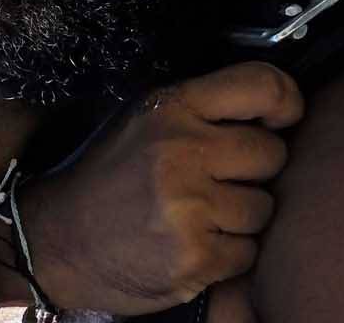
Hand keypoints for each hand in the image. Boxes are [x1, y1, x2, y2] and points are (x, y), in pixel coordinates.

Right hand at [20, 61, 301, 314]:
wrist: (57, 241)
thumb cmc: (110, 175)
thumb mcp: (144, 118)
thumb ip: (203, 107)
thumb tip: (275, 103)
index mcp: (172, 106)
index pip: (263, 86)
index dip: (285, 102)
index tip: (280, 118)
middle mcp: (182, 151)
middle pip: (272, 153)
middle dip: (253, 169)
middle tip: (219, 178)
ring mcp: (190, 206)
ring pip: (264, 208)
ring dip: (241, 216)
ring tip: (201, 214)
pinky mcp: (195, 258)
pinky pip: (248, 253)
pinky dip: (228, 253)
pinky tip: (194, 243)